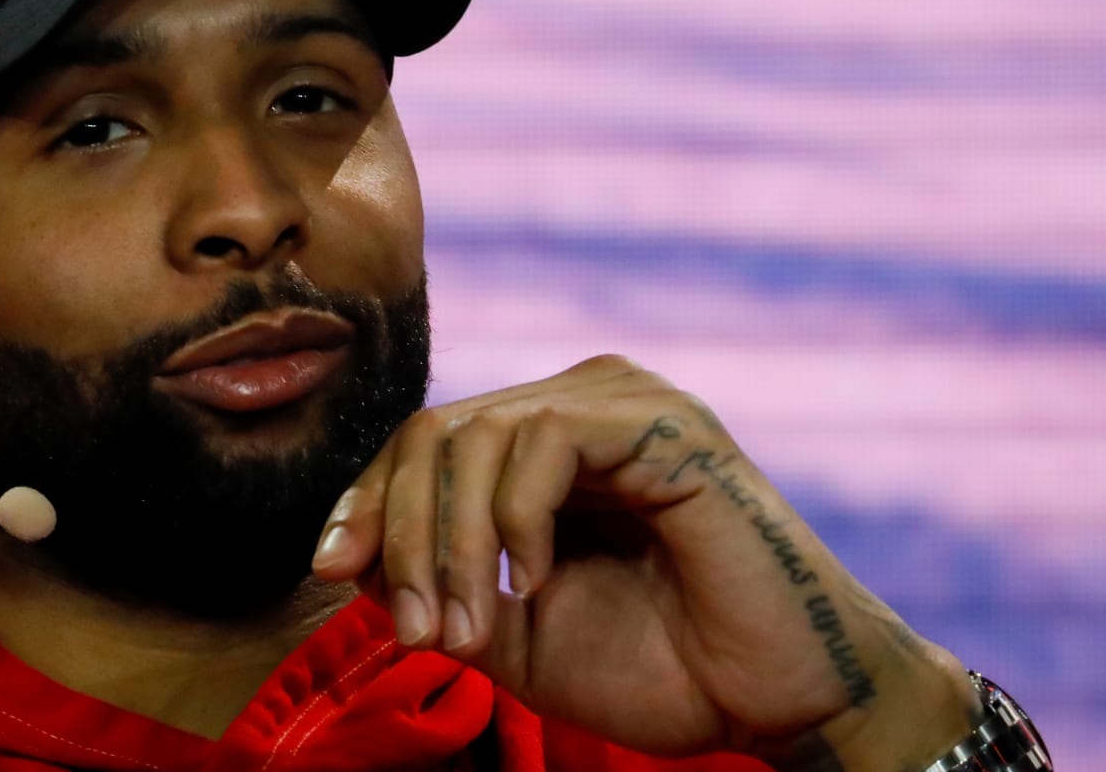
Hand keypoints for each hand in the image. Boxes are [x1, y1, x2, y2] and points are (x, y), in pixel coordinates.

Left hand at [310, 355, 979, 767]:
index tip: (329, 570)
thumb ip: (431, 583)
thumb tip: (341, 549)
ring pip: (475, 432)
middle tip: (416, 631)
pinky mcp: (657, 419)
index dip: (368, 503)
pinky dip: (515, 519)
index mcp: (542, 445)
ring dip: (450, 543)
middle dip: (402, 534)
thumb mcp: (508, 631)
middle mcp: (576, 402)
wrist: (776, 703)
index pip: (422, 444)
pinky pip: (540, 437)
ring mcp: (618, 401)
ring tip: (465, 628)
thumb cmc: (656, 668)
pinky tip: (534, 583)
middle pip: (434, 432)